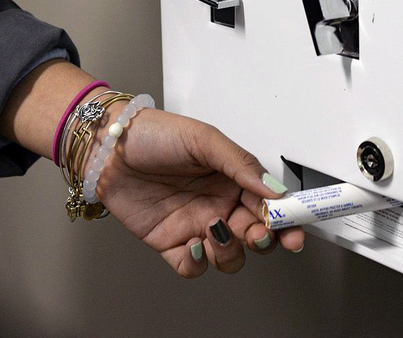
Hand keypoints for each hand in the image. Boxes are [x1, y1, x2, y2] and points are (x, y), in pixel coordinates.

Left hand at [96, 107, 303, 277]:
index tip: (294, 230)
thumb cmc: (153, 135)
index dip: (286, 222)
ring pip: (228, 256)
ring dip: (229, 252)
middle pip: (256, 236)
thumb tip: (276, 189)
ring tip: (214, 230)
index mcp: (233, 179)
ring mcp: (196, 225)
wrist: (108, 148)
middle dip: (263, 241)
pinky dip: (197, 263)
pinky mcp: (170, 243)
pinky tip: (193, 244)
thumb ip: (241, 164)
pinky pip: (193, 267)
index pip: (269, 205)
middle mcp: (218, 204)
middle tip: (257, 233)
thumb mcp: (204, 139)